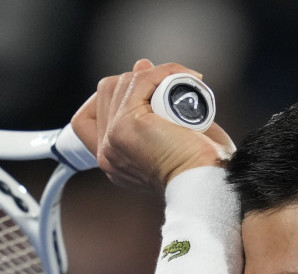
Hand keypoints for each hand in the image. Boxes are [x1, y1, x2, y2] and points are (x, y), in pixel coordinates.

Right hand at [71, 59, 234, 192]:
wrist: (209, 184)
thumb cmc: (202, 168)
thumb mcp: (170, 137)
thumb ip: (152, 108)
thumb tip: (140, 65)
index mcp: (114, 160)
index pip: (88, 118)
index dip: (112, 97)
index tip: (145, 93)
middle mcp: (107, 153)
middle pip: (105, 94)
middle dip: (135, 82)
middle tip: (170, 86)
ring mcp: (112, 139)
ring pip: (119, 84)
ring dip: (153, 76)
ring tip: (184, 85)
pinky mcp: (126, 126)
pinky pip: (139, 81)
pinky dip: (164, 72)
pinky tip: (188, 78)